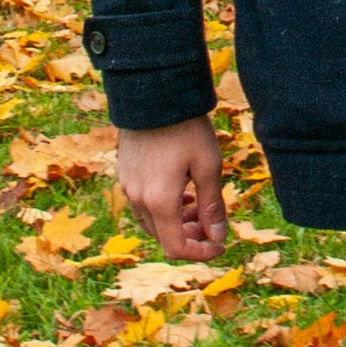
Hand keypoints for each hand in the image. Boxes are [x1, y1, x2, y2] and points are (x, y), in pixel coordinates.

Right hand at [115, 115, 228, 260]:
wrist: (154, 93)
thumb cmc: (186, 128)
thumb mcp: (208, 166)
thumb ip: (212, 206)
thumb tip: (218, 237)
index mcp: (159, 201)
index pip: (176, 248)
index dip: (201, 253)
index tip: (220, 243)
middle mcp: (138, 199)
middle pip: (163, 237)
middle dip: (190, 235)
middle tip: (212, 220)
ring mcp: (128, 186)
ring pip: (152, 221)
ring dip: (176, 221)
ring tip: (198, 202)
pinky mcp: (125, 173)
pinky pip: (142, 204)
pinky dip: (163, 207)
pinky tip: (180, 189)